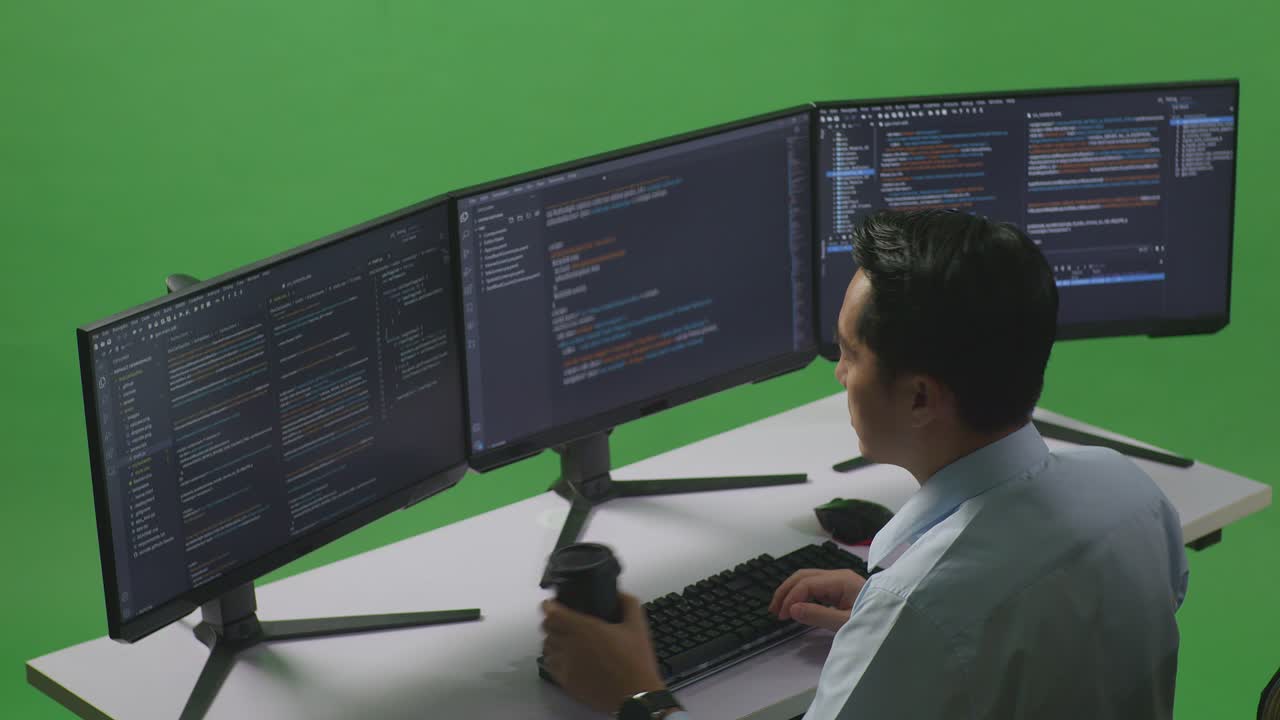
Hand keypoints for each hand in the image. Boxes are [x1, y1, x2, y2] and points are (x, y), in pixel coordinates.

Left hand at [541, 592, 666, 712]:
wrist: (634, 695)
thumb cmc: (636, 660)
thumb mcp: (637, 626)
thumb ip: (628, 604)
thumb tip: (619, 593)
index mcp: (584, 628)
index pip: (552, 613)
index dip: (549, 606)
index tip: (552, 604)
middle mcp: (569, 645)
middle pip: (547, 629)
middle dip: (552, 622)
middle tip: (562, 621)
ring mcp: (565, 665)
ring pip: (547, 648)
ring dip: (553, 640)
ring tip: (565, 640)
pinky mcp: (566, 682)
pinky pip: (550, 666)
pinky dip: (554, 659)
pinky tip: (567, 659)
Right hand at [769, 568, 865, 630]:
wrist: (896, 621)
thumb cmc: (873, 621)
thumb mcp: (846, 622)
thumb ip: (819, 615)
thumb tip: (791, 608)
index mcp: (841, 580)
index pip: (807, 583)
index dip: (791, 597)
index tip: (782, 616)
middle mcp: (838, 575)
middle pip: (803, 576)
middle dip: (786, 591)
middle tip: (773, 610)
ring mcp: (839, 581)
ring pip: (807, 579)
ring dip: (791, 592)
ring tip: (779, 609)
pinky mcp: (840, 588)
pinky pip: (814, 587)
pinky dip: (801, 595)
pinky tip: (795, 606)